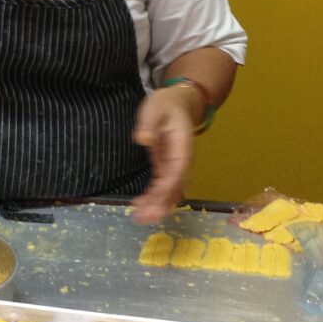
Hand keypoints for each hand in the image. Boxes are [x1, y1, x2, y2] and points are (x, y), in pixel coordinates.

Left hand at [130, 85, 201, 224]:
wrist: (177, 103)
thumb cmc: (166, 104)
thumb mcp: (155, 107)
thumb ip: (149, 123)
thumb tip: (142, 139)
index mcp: (183, 146)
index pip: (178, 170)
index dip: (168, 187)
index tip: (155, 200)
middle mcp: (182, 160)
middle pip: (175, 187)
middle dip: (161, 204)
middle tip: (145, 218)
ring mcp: (174, 165)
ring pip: (169, 191)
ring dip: (156, 206)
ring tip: (140, 218)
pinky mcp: (165, 168)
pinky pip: (162, 187)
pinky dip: (153, 199)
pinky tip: (140, 208)